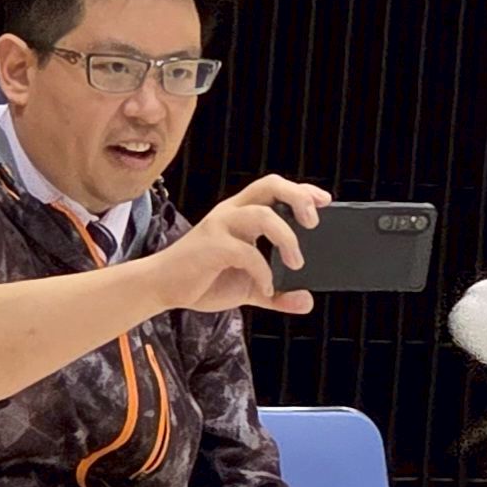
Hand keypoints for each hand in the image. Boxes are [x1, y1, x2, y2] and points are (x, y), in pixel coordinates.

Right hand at [144, 174, 330, 313]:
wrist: (162, 288)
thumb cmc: (204, 280)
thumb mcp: (249, 288)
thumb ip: (278, 295)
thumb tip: (307, 301)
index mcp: (242, 214)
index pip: (275, 188)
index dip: (302, 190)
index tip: (325, 200)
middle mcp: (232, 213)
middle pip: (270, 185)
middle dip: (298, 198)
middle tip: (314, 223)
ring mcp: (220, 227)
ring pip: (263, 214)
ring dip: (287, 238)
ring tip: (297, 263)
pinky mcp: (211, 246)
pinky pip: (247, 252)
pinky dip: (263, 272)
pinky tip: (266, 288)